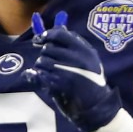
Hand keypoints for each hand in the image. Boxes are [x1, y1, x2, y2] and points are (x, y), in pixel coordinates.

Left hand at [24, 11, 121, 131]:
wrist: (96, 106)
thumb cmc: (91, 82)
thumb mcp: (89, 60)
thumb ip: (74, 45)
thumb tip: (59, 25)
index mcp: (86, 51)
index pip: (61, 34)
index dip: (47, 35)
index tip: (39, 40)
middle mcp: (78, 59)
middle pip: (48, 48)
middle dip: (45, 55)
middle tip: (51, 63)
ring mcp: (69, 71)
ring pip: (42, 61)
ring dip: (41, 67)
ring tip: (50, 73)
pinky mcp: (60, 84)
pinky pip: (39, 74)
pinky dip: (36, 76)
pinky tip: (39, 78)